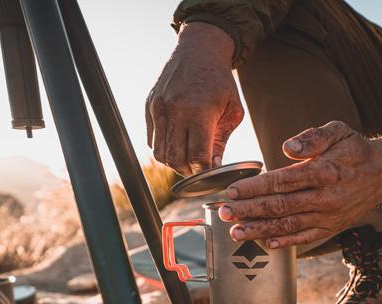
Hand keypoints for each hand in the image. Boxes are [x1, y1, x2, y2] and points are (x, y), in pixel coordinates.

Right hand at [146, 23, 243, 175]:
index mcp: (199, 112)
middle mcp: (175, 111)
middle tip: (198, 170)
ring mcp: (158, 109)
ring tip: (187, 160)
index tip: (210, 172)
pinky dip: (163, 148)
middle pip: (175, 159)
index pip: (197, 156)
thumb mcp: (232, 111)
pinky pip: (152, 140)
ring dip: (173, 163)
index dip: (203, 170)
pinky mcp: (149, 107)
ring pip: (159, 153)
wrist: (198, 52)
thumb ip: (222, 141)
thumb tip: (213, 167)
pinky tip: (177, 144)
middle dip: (188, 171)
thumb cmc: (220, 82)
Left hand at [219, 121, 381, 247]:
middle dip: (249, 210)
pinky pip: (305, 237)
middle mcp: (325, 197)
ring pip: (288, 225)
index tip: (233, 191)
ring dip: (259, 229)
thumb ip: (312, 137)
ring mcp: (329, 216)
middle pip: (280, 206)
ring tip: (235, 232)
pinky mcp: (331, 227)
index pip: (282, 181)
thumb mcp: (338, 131)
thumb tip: (287, 146)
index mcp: (324, 171)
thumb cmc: (355, 149)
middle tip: (224, 212)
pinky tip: (266, 243)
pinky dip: (285, 241)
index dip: (255, 187)